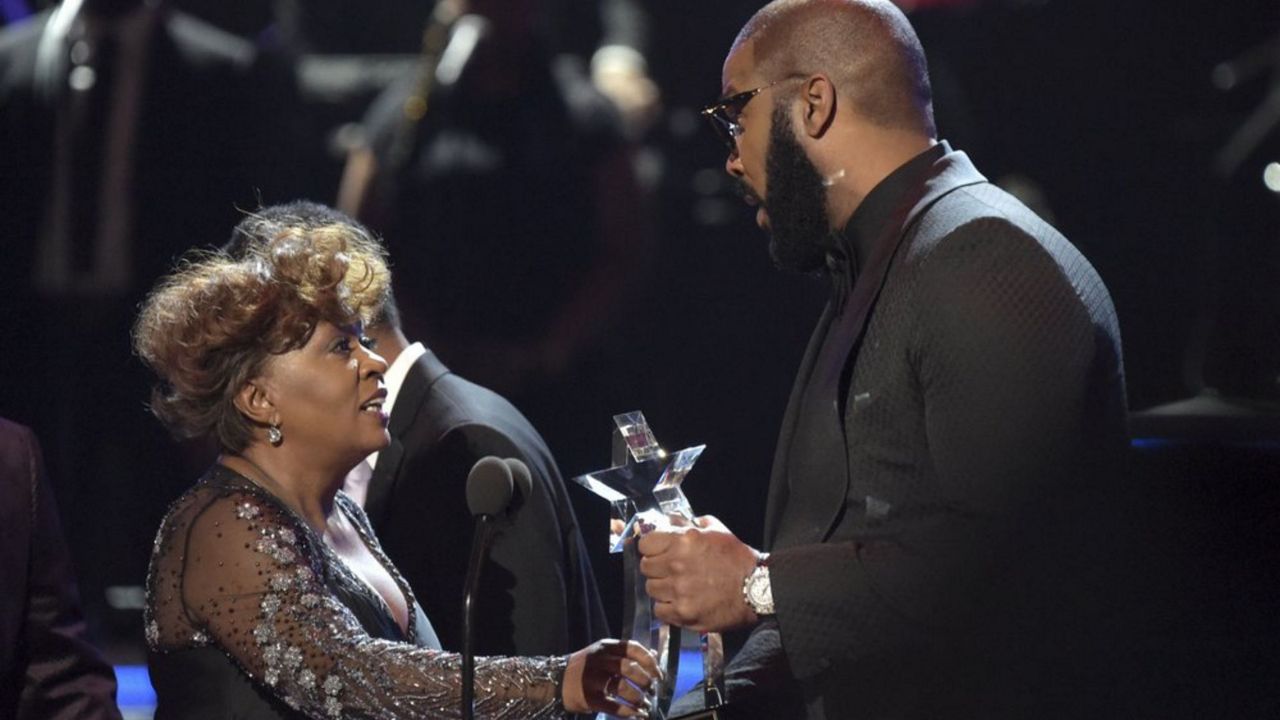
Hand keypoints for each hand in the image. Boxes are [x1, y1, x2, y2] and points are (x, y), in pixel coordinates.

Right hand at [562, 639, 658, 717]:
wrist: (557, 681)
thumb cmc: (586, 667)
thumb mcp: (604, 654)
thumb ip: (626, 653)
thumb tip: (653, 654)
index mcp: (606, 646)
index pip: (634, 648)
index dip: (650, 661)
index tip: (659, 674)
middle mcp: (600, 660)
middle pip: (630, 668)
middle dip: (646, 681)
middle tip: (652, 690)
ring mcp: (593, 679)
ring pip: (623, 687)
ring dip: (638, 698)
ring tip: (645, 704)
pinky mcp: (589, 698)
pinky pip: (613, 705)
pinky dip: (628, 712)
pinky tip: (636, 714)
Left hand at [638, 515, 760, 631]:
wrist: (756, 588)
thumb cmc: (737, 559)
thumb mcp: (716, 530)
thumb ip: (688, 523)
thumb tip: (669, 521)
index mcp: (684, 541)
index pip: (645, 544)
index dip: (651, 548)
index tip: (657, 552)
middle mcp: (677, 565)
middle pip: (646, 567)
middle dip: (656, 568)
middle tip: (669, 570)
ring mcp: (679, 590)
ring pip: (651, 589)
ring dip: (662, 588)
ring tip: (678, 587)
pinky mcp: (684, 612)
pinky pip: (660, 611)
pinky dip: (667, 607)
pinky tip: (680, 602)